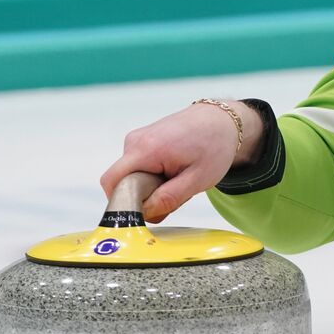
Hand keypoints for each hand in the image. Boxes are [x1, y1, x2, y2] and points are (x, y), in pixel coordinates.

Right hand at [100, 101, 254, 222]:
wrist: (222, 120)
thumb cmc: (214, 145)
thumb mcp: (197, 179)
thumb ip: (169, 198)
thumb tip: (145, 213)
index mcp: (146, 149)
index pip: (111, 182)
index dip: (123, 202)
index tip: (146, 211)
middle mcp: (135, 141)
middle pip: (123, 182)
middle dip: (145, 196)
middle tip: (176, 192)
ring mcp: (137, 139)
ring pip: (132, 177)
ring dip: (152, 187)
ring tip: (179, 178)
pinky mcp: (142, 141)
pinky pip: (138, 168)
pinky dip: (154, 176)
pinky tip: (175, 171)